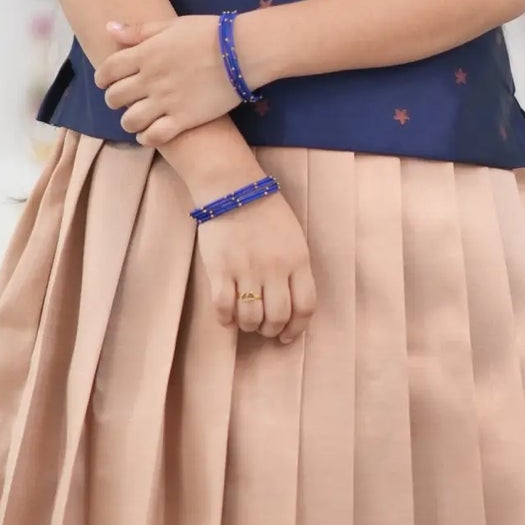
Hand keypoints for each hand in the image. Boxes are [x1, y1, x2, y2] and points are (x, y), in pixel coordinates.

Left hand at [92, 14, 248, 144]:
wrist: (242, 52)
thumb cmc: (208, 33)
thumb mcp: (171, 25)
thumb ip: (138, 30)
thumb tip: (108, 27)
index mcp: (145, 53)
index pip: (108, 71)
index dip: (102, 79)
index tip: (106, 82)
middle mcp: (150, 79)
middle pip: (115, 98)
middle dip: (114, 100)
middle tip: (124, 99)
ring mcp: (166, 101)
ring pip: (130, 121)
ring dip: (129, 121)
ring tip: (137, 118)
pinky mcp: (184, 119)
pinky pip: (155, 136)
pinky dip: (147, 138)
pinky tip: (149, 134)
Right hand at [195, 190, 316, 343]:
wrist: (233, 189)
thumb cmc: (266, 213)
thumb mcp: (294, 239)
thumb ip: (296, 270)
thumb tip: (292, 306)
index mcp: (298, 260)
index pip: (305, 306)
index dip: (297, 328)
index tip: (287, 335)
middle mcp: (274, 268)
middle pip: (278, 316)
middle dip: (271, 330)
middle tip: (265, 328)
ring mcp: (246, 269)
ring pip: (251, 317)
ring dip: (249, 326)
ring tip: (247, 322)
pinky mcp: (219, 269)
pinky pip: (223, 307)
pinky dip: (225, 319)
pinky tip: (227, 317)